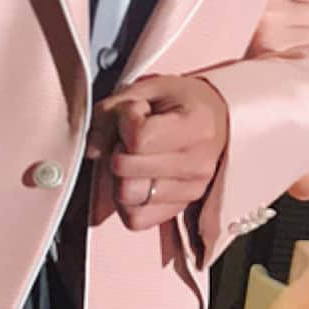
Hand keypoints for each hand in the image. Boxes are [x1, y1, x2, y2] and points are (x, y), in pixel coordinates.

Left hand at [86, 75, 228, 230]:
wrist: (215, 119)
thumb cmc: (182, 103)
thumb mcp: (149, 89)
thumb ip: (113, 110)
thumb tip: (93, 148)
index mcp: (197, 125)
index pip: (138, 138)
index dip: (125, 122)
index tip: (138, 112)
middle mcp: (198, 162)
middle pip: (125, 168)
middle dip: (118, 149)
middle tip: (134, 137)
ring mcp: (193, 189)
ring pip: (126, 195)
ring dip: (121, 176)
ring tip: (137, 158)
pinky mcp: (182, 207)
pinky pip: (135, 219)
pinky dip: (127, 201)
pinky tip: (139, 178)